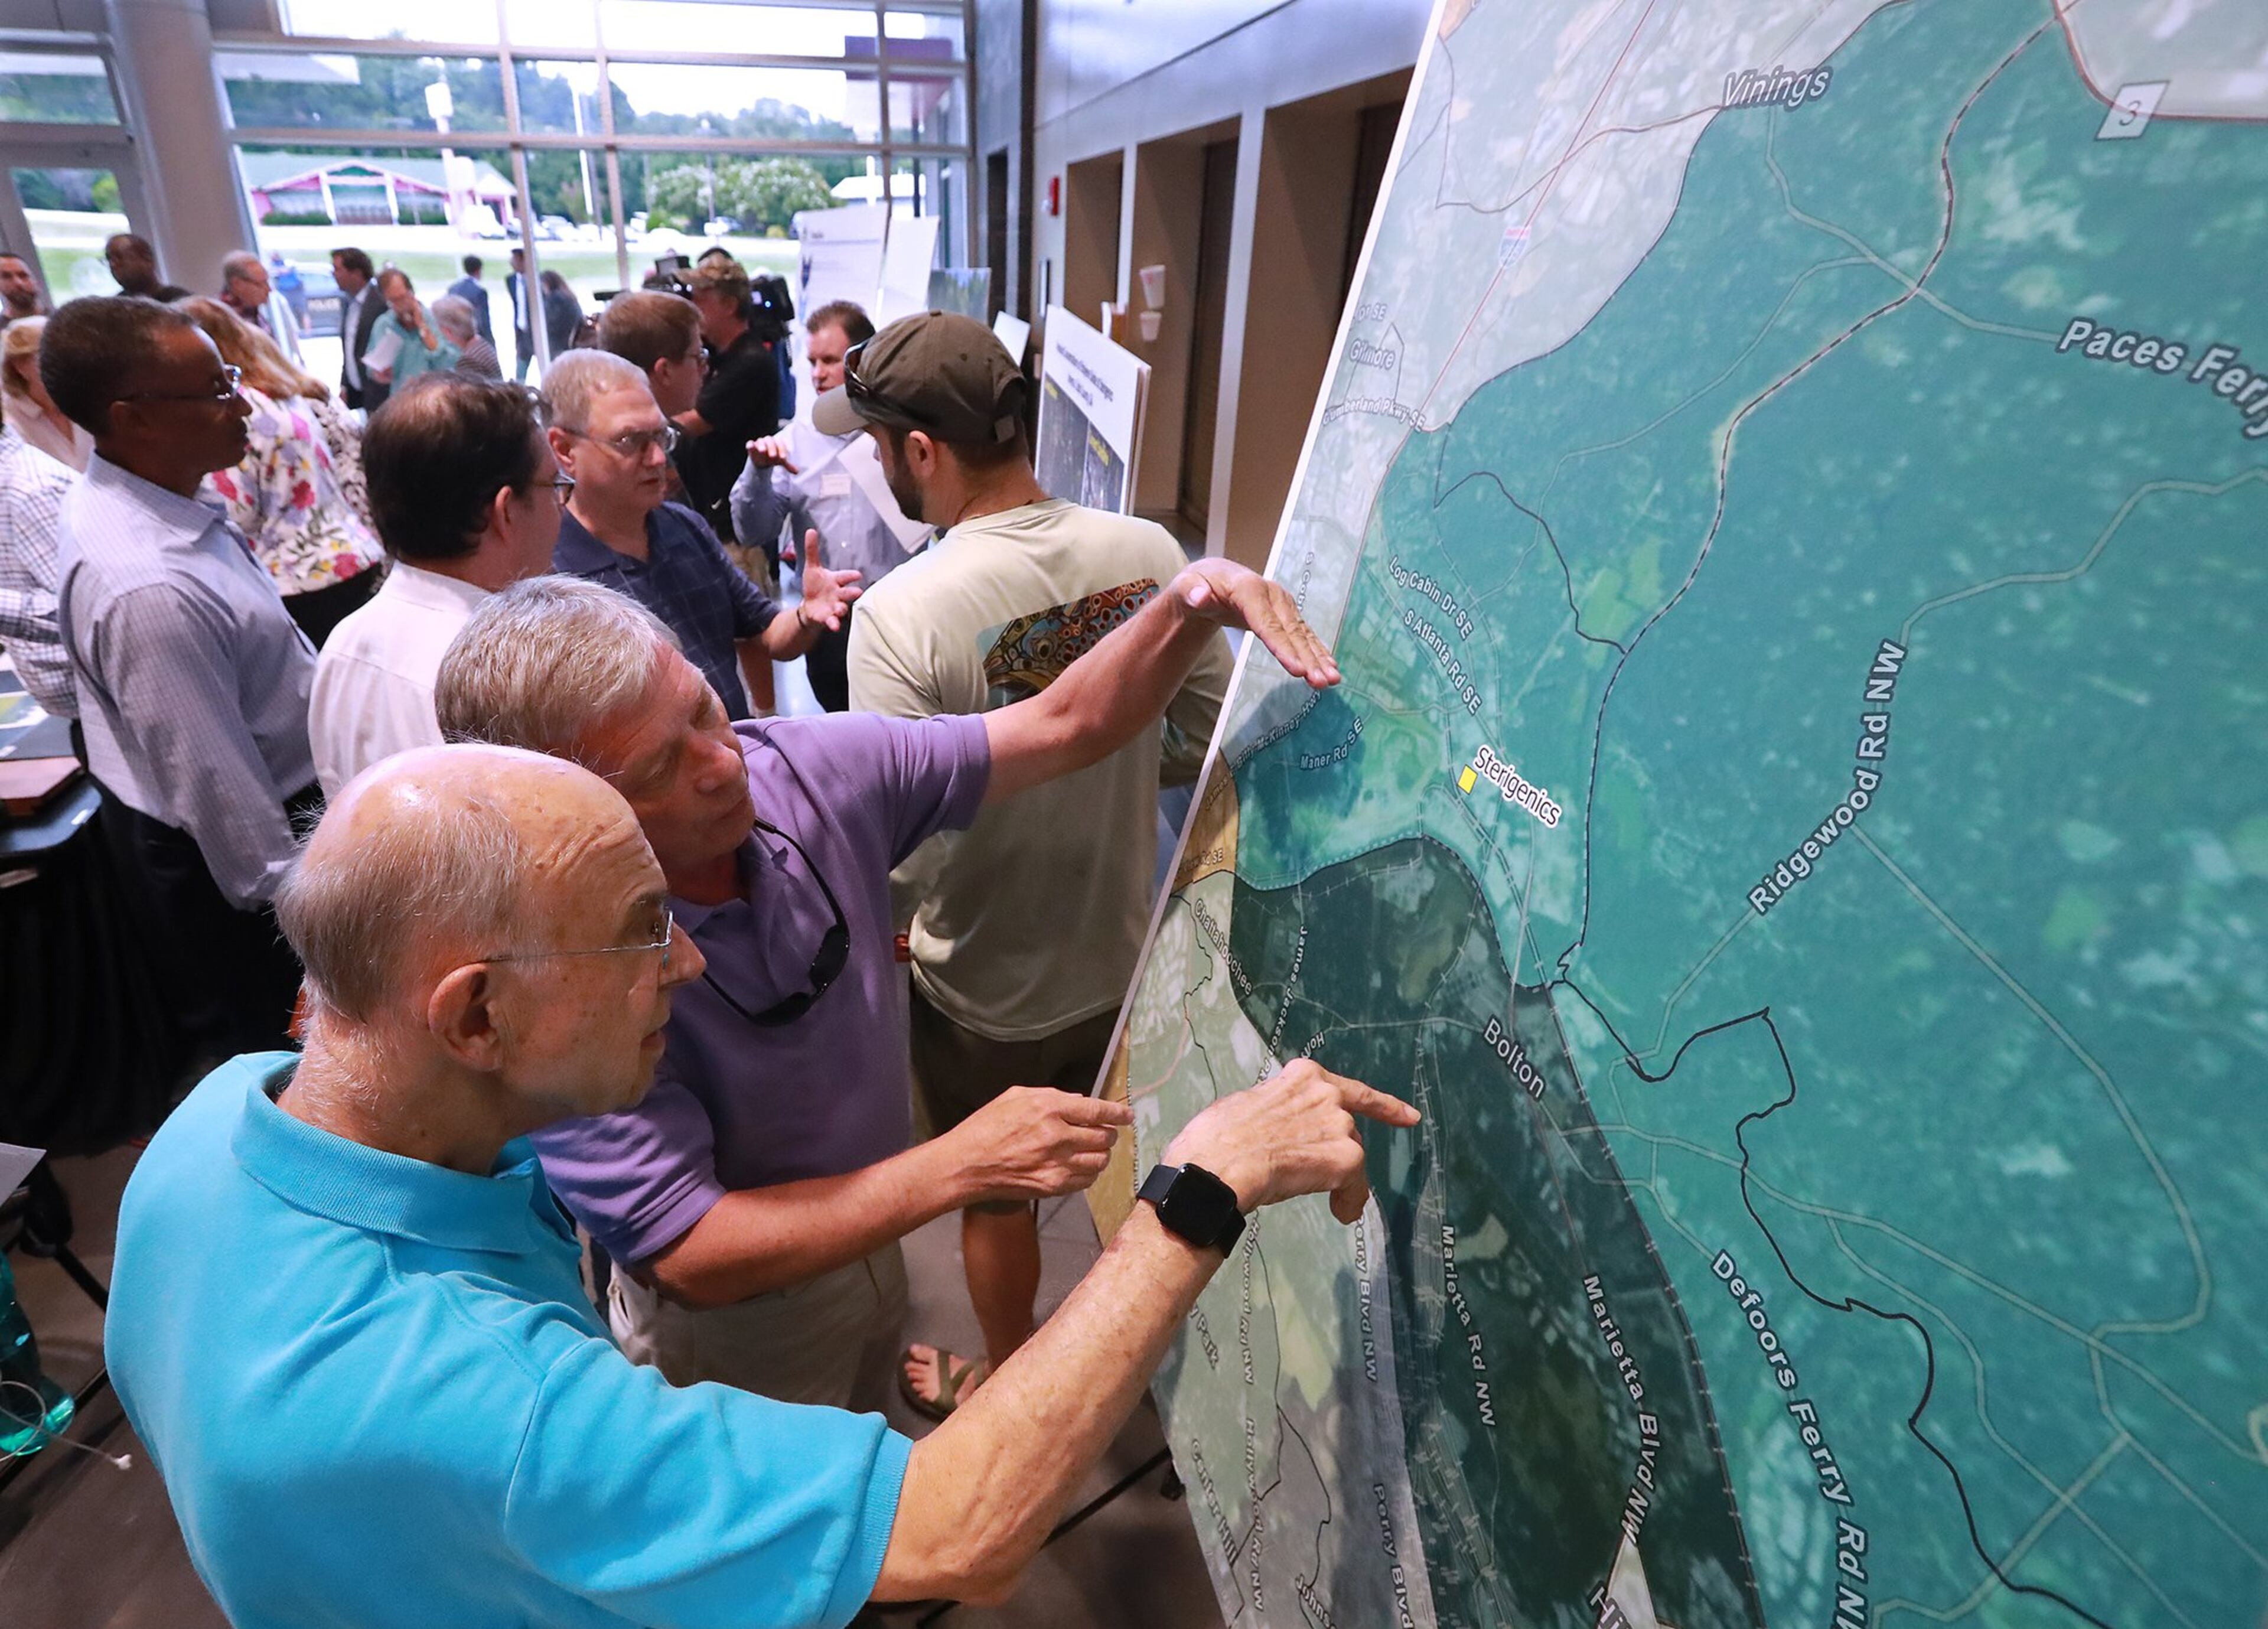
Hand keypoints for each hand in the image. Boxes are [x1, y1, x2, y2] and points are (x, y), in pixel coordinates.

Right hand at [746, 435, 798, 472]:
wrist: (762, 460)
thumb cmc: (773, 459)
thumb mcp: (780, 462)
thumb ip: (788, 466)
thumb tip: (797, 472)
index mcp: (776, 443)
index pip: (780, 444)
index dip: (782, 450)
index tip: (784, 459)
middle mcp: (768, 441)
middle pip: (770, 441)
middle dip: (772, 448)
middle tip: (773, 456)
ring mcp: (759, 443)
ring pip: (760, 441)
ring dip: (762, 445)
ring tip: (763, 451)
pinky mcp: (751, 446)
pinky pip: (750, 443)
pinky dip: (750, 444)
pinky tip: (750, 446)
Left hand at [798, 530, 862, 630]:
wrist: (810, 606)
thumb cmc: (815, 585)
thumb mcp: (812, 567)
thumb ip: (812, 551)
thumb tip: (810, 530)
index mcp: (836, 580)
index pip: (845, 576)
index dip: (851, 575)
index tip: (858, 575)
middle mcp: (838, 593)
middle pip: (847, 592)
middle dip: (852, 592)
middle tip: (858, 592)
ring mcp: (835, 606)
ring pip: (842, 607)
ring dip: (842, 608)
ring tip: (840, 609)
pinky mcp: (828, 617)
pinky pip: (833, 621)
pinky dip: (834, 623)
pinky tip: (834, 625)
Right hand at [949, 1085, 1133, 1203]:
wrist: (966, 1165)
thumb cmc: (986, 1128)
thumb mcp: (1016, 1096)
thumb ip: (1052, 1096)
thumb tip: (1079, 1101)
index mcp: (1049, 1108)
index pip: (1098, 1111)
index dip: (1118, 1113)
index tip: (1126, 1115)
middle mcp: (1057, 1136)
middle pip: (1104, 1137)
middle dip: (1109, 1133)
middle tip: (1104, 1132)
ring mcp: (1057, 1164)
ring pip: (1100, 1160)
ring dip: (1101, 1154)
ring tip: (1092, 1149)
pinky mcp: (1053, 1186)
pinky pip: (1086, 1181)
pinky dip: (1088, 1173)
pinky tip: (1078, 1166)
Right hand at [1163, 1059, 1417, 1223]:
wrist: (1219, 1167)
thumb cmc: (1216, 1140)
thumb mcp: (1245, 1108)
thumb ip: (1274, 1110)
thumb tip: (1273, 1125)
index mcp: (1301, 1077)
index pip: (1350, 1089)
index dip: (1383, 1106)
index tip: (1408, 1117)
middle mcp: (1327, 1094)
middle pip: (1346, 1129)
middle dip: (1336, 1152)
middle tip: (1317, 1176)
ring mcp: (1340, 1125)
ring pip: (1349, 1156)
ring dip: (1339, 1178)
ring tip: (1323, 1201)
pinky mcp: (1347, 1157)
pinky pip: (1357, 1184)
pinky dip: (1350, 1200)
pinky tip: (1340, 1214)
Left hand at [1169, 559, 1340, 689]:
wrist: (1214, 577)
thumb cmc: (1198, 584)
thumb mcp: (1186, 586)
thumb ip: (1191, 592)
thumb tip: (1199, 596)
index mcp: (1248, 588)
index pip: (1266, 622)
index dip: (1282, 647)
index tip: (1296, 670)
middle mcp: (1272, 595)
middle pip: (1290, 631)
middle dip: (1308, 658)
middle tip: (1321, 682)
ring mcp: (1282, 604)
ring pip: (1302, 634)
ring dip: (1319, 658)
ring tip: (1332, 680)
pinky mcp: (1286, 615)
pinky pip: (1304, 635)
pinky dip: (1318, 651)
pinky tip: (1330, 667)